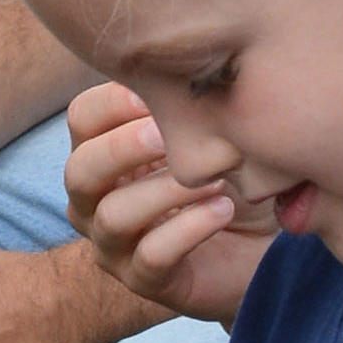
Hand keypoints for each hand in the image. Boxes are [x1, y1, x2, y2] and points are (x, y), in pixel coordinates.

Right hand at [61, 82, 265, 322]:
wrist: (263, 250)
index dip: (114, 103)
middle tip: (168, 135)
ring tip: (217, 179)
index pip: (82, 119)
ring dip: (165, 191)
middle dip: (122, 149)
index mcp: (106, 155)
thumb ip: (191, 105)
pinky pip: (151, 257)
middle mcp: (96, 201)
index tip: (162, 93)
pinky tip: (222, 210)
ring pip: (113, 216)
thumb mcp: (212, 137)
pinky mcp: (146, 282)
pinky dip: (188, 229)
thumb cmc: (230, 183)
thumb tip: (194, 61)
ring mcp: (115, 245)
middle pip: (79, 170)